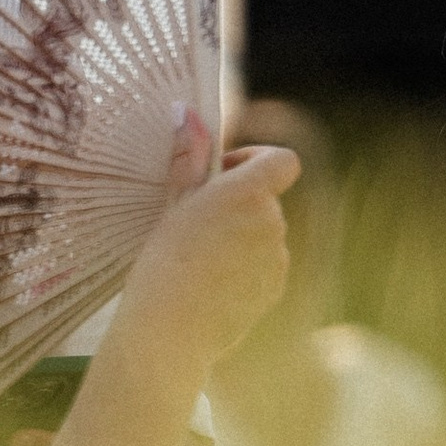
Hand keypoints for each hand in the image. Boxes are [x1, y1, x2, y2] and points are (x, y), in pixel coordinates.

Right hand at [116, 140, 297, 371]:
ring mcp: (278, 258)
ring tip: (199, 260)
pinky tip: (211, 284)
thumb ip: (189, 159)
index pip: (282, 161)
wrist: (169, 331)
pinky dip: (245, 268)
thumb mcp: (172, 206)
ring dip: (241, 238)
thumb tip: (188, 113)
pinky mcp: (275, 288)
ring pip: (264, 235)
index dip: (258, 160)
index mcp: (246, 194)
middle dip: (238, 205)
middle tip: (196, 223)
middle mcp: (271, 223)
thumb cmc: (163, 263)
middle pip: (266, 200)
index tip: (225, 174)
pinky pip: (264, 266)